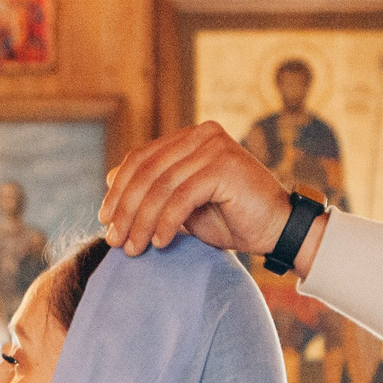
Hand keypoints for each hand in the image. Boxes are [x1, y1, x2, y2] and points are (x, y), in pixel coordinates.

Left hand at [101, 122, 325, 274]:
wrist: (277, 230)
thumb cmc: (231, 219)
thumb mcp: (183, 204)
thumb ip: (154, 190)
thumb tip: (109, 179)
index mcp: (189, 137)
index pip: (140, 158)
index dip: (118, 189)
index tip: (105, 219)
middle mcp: (201, 135)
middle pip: (145, 170)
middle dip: (125, 208)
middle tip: (114, 240)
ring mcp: (213, 147)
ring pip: (161, 186)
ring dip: (142, 221)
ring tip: (133, 248)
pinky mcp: (223, 166)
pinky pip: (181, 197)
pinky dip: (167, 222)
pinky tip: (161, 243)